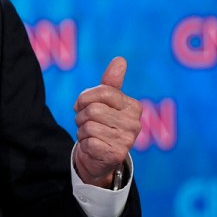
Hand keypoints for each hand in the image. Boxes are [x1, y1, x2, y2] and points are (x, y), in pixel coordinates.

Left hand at [73, 57, 141, 187]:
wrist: (98, 156)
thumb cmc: (101, 124)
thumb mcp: (104, 101)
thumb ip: (111, 82)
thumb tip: (120, 59)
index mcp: (133, 106)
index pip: (103, 92)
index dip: (85, 98)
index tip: (84, 105)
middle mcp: (134, 123)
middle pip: (93, 109)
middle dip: (82, 116)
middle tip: (87, 123)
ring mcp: (126, 140)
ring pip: (88, 124)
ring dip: (82, 129)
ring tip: (91, 135)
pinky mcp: (114, 154)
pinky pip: (87, 140)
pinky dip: (84, 142)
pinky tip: (92, 146)